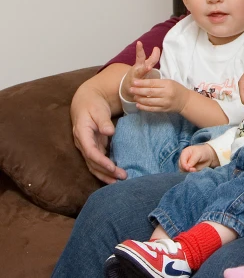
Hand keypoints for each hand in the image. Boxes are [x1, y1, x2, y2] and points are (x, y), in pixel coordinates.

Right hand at [70, 64, 128, 183]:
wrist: (86, 100)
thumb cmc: (93, 104)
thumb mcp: (98, 109)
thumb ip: (103, 121)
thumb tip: (109, 132)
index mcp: (82, 133)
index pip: (90, 151)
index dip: (101, 161)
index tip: (112, 168)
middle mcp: (82, 142)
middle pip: (92, 162)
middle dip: (106, 172)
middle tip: (122, 177)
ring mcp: (87, 145)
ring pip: (93, 164)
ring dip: (105, 174)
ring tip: (118, 182)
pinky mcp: (93, 146)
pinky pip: (98, 161)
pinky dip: (105, 169)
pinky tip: (115, 175)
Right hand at [120, 42, 160, 103]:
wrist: (128, 88)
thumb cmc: (138, 74)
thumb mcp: (144, 64)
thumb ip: (151, 58)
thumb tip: (157, 48)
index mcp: (138, 66)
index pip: (140, 57)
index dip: (140, 50)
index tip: (139, 43)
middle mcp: (136, 74)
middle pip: (140, 70)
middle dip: (144, 69)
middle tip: (148, 67)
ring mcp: (135, 83)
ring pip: (139, 83)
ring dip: (142, 84)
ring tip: (147, 81)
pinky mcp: (135, 91)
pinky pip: (140, 93)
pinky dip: (143, 95)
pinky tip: (145, 97)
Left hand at [129, 78, 188, 112]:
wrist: (185, 101)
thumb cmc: (176, 89)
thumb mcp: (169, 82)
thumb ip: (158, 82)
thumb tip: (142, 82)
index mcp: (168, 84)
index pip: (152, 83)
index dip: (142, 83)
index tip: (134, 82)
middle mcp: (166, 94)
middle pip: (150, 92)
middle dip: (138, 91)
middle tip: (130, 89)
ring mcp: (165, 102)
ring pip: (149, 101)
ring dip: (140, 99)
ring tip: (134, 96)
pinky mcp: (164, 109)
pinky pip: (152, 109)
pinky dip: (144, 107)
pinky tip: (138, 105)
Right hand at [179, 144, 217, 171]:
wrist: (209, 156)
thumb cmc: (203, 152)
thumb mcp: (198, 154)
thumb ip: (192, 160)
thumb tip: (187, 167)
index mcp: (184, 153)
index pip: (181, 160)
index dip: (184, 165)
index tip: (188, 168)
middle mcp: (184, 159)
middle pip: (181, 166)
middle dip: (186, 169)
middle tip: (193, 169)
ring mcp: (186, 164)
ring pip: (183, 170)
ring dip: (188, 171)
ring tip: (195, 170)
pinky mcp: (189, 169)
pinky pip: (187, 173)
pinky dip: (190, 173)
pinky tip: (195, 171)